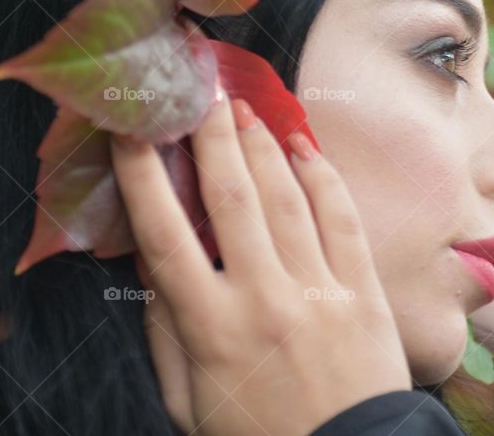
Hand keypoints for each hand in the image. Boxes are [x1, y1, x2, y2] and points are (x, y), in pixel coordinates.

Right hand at [110, 92, 411, 435]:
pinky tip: (304, 147)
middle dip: (211, 136)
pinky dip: (322, 178)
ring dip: (261, 145)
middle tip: (201, 92)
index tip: (130, 131)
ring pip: (285, 199)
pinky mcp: (363, 291)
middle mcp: (263, 297)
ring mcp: (318, 290)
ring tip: (243, 108)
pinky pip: (342, 220)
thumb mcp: (189, 401)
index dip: (142, 176)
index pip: (164, 236)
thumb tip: (152, 263)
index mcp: (210, 328)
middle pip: (230, 198)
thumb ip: (166, 332)